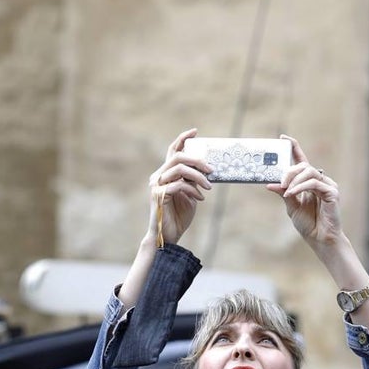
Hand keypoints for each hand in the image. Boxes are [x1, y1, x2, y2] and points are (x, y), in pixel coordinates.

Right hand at [146, 128, 212, 244]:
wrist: (169, 236)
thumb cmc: (178, 216)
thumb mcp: (190, 194)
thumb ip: (193, 180)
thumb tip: (206, 169)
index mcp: (165, 174)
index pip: (172, 151)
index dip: (183, 139)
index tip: (195, 132)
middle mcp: (158, 177)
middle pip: (178, 157)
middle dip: (197, 161)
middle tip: (211, 170)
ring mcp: (156, 186)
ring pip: (179, 169)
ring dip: (198, 177)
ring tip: (208, 187)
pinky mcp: (158, 195)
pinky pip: (179, 185)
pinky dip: (192, 190)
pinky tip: (199, 198)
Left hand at [266, 136, 344, 250]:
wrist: (319, 239)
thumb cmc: (308, 223)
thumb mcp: (291, 206)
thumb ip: (283, 193)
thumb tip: (269, 183)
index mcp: (309, 182)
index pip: (302, 160)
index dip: (294, 147)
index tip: (283, 137)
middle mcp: (319, 180)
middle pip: (303, 165)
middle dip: (289, 171)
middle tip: (280, 182)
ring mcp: (327, 185)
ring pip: (309, 172)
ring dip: (294, 180)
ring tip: (286, 191)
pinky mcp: (332, 192)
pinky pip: (314, 183)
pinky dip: (301, 187)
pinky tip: (292, 193)